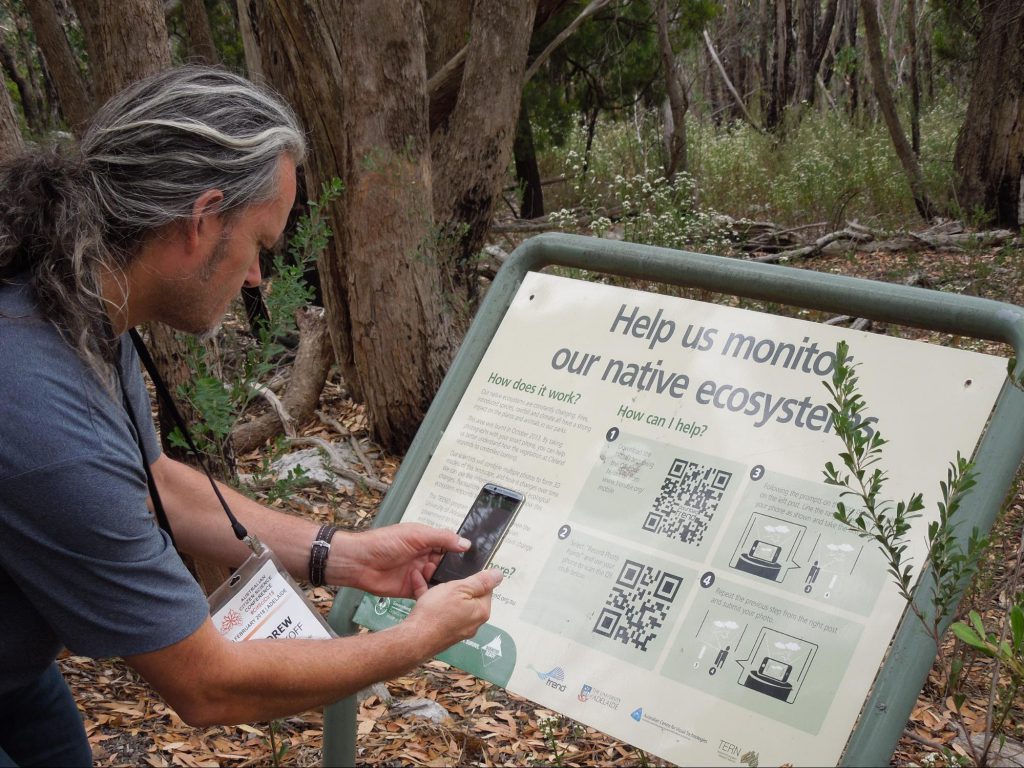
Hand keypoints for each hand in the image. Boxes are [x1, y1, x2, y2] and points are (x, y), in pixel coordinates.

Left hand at [329, 522, 469, 596]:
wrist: (359, 563)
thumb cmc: (383, 542)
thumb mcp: (416, 535)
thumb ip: (442, 538)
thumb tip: (465, 543)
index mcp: (427, 541)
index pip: (450, 546)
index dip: (462, 553)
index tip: (479, 560)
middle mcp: (424, 557)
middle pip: (447, 565)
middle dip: (457, 571)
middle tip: (473, 578)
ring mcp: (418, 573)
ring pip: (439, 580)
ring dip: (446, 584)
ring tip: (460, 589)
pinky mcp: (412, 589)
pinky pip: (428, 593)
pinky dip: (434, 595)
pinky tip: (443, 597)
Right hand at [405, 568, 502, 655]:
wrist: (414, 638)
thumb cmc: (437, 612)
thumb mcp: (460, 589)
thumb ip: (480, 581)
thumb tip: (499, 575)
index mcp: (481, 611)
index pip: (485, 588)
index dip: (472, 577)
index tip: (458, 571)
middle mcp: (473, 622)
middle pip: (468, 595)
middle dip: (454, 583)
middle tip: (440, 574)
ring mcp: (457, 629)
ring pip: (450, 602)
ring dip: (439, 589)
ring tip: (426, 576)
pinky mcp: (443, 632)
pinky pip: (439, 611)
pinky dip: (430, 599)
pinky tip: (419, 587)